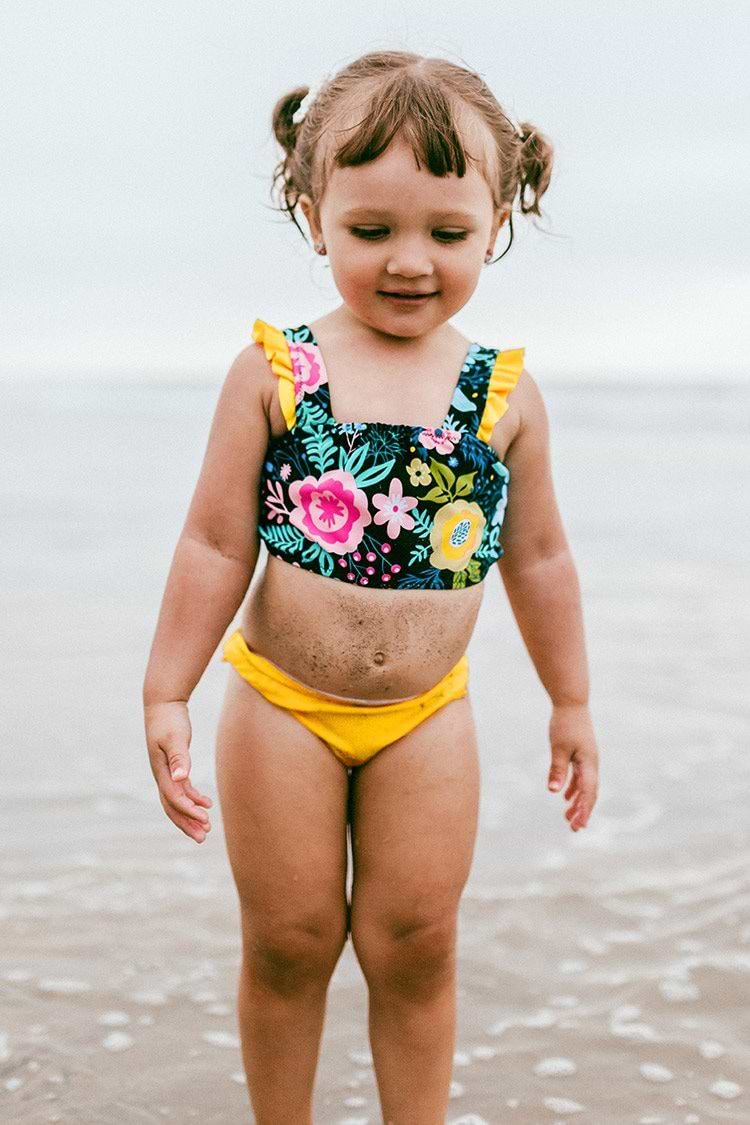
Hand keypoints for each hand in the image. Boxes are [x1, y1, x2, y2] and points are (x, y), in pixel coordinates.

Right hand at [143, 700, 212, 842]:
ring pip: (177, 801)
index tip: (205, 820)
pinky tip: (206, 803)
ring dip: (190, 814)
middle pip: (172, 806)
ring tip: (206, 827)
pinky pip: (182, 789)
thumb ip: (179, 758)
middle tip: (202, 837)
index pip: (174, 798)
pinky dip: (193, 798)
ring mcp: (166, 773)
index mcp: (161, 771)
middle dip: (186, 823)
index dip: (188, 811)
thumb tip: (181, 779)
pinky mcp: (173, 767)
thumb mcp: (175, 737)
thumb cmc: (169, 720)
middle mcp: (161, 776)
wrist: (162, 705)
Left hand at [547, 702, 598, 831]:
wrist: (572, 703)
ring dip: (578, 802)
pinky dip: (574, 788)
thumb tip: (554, 792)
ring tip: (568, 818)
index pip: (588, 793)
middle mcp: (592, 764)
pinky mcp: (582, 755)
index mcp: (589, 764)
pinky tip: (565, 797)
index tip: (578, 825)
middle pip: (589, 793)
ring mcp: (588, 760)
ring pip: (585, 786)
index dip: (584, 810)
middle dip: (583, 811)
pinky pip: (580, 777)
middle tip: (574, 828)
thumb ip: (557, 770)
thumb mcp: (558, 748)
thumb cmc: (565, 724)